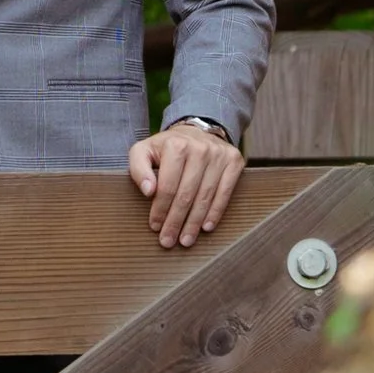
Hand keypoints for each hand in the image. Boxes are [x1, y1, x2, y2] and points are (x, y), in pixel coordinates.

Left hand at [128, 120, 244, 249]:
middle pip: (186, 194)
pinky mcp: (235, 161)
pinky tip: (206, 227)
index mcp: (176, 145)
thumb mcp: (145, 150)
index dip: (160, 209)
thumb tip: (148, 191)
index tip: (155, 226)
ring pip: (205, 197)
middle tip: (168, 241)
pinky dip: (215, 212)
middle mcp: (200, 148)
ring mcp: (220, 155)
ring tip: (186, 240)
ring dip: (194, 222)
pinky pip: (225, 192)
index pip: (167, 185)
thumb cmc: (167, 148)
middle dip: (176, 221)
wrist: (198, 130)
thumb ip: (138, 168)